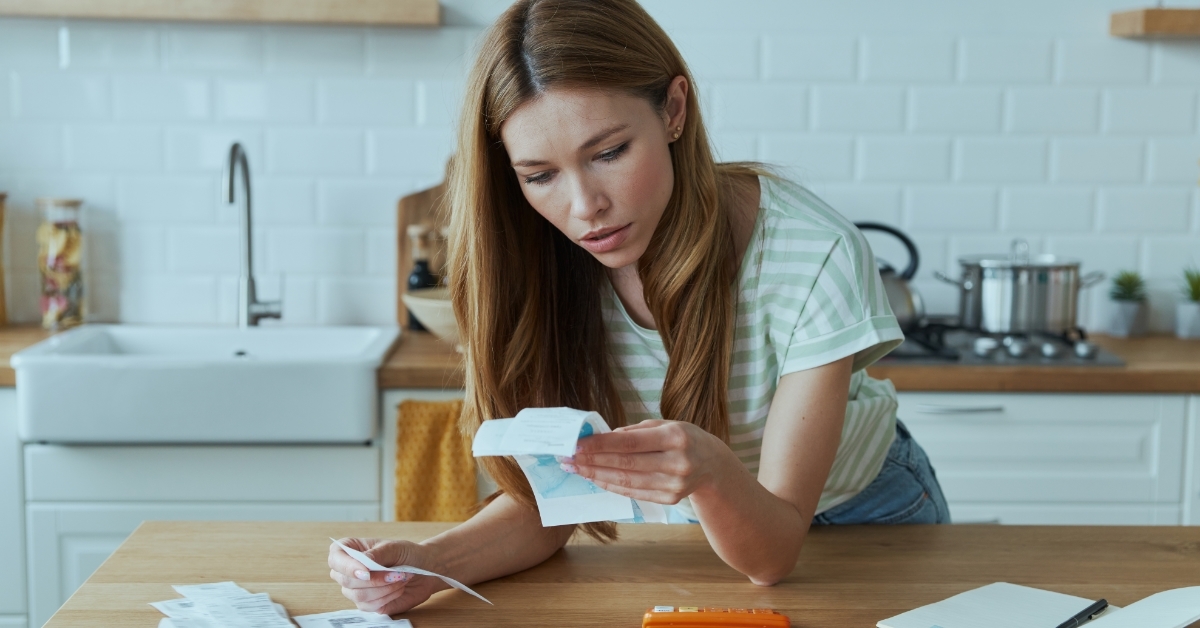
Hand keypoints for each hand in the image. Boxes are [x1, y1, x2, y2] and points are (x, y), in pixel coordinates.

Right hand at [328, 538, 446, 614]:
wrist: (424, 570)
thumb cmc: (407, 554)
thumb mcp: (394, 547)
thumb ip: (377, 554)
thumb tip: (362, 563)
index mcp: (350, 550)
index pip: (335, 558)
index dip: (348, 566)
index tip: (367, 572)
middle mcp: (349, 570)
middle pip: (345, 580)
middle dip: (374, 579)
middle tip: (396, 573)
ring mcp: (356, 588)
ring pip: (357, 595)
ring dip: (383, 588)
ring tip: (401, 578)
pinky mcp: (367, 603)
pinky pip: (369, 606)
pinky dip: (387, 597)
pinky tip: (398, 588)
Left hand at [565, 420, 733, 503]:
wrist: (713, 465)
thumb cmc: (683, 438)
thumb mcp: (664, 425)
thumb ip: (634, 432)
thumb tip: (601, 438)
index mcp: (676, 437)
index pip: (630, 443)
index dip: (601, 445)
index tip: (577, 444)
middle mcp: (677, 462)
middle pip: (626, 464)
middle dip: (593, 461)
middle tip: (568, 458)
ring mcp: (675, 484)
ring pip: (627, 482)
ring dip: (597, 475)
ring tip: (576, 469)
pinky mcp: (670, 499)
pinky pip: (634, 493)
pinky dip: (611, 486)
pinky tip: (595, 479)